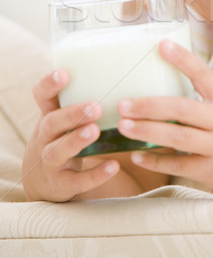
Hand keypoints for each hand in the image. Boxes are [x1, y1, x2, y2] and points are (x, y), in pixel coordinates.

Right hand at [22, 69, 119, 201]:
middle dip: (72, 114)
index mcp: (49, 116)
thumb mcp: (65, 120)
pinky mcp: (61, 184)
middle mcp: (45, 138)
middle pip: (51, 123)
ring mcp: (50, 162)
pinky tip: (114, 166)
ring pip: (58, 151)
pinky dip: (95, 174)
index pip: (42, 96)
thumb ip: (84, 101)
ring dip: (76, 140)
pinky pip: (77, 181)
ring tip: (95, 130)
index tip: (64, 73)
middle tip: (95, 107)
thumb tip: (125, 73)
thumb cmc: (64, 139)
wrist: (45, 182)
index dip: (50, 84)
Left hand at [117, 40, 212, 197]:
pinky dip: (156, 161)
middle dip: (150, 105)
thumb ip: (203, 106)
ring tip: (123, 127)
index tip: (161, 45)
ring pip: (179, 137)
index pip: (205, 74)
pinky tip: (137, 156)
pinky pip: (180, 166)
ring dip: (148, 131)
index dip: (183, 59)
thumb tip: (158, 96)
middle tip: (123, 104)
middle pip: (183, 109)